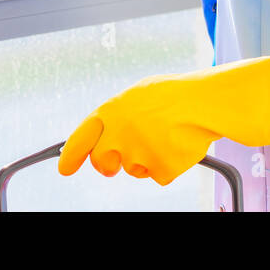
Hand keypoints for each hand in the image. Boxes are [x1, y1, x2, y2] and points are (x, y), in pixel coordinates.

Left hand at [56, 72, 219, 185]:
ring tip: (166, 134)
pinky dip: (168, 164)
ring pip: (134, 169)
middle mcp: (119, 135)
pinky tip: (177, 144)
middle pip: (102, 163)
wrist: (204, 103)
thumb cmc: (174, 95)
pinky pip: (159, 175)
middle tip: (125, 154)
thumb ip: (118, 115)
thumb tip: (108, 132)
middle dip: (110, 163)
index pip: (80, 139)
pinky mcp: (159, 170)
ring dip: (146, 158)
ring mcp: (138, 155)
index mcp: (111, 112)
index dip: (70, 156)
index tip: (65, 168)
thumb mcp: (137, 95)